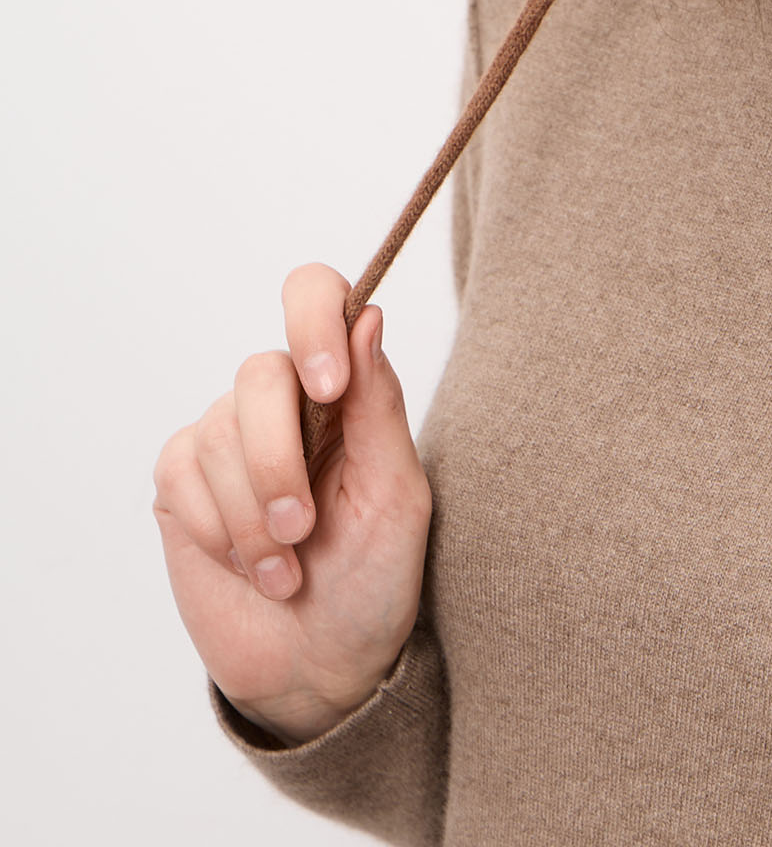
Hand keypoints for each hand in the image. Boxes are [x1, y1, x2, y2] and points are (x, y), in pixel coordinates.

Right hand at [152, 263, 431, 744]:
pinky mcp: (182, 483)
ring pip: (219, 432)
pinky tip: (250, 567)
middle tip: (305, 529)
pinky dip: (220, 530)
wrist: (322, 668)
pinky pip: (182, 473)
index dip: (313, 319)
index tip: (327, 385)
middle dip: (279, 462)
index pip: (315, 295)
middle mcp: (281, 400)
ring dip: (254, 516)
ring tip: (287, 568)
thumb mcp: (396, 495)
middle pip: (260, 373)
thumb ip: (380, 405)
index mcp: (343, 388)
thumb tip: (368, 315)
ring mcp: (226, 438)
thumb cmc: (375, 578)